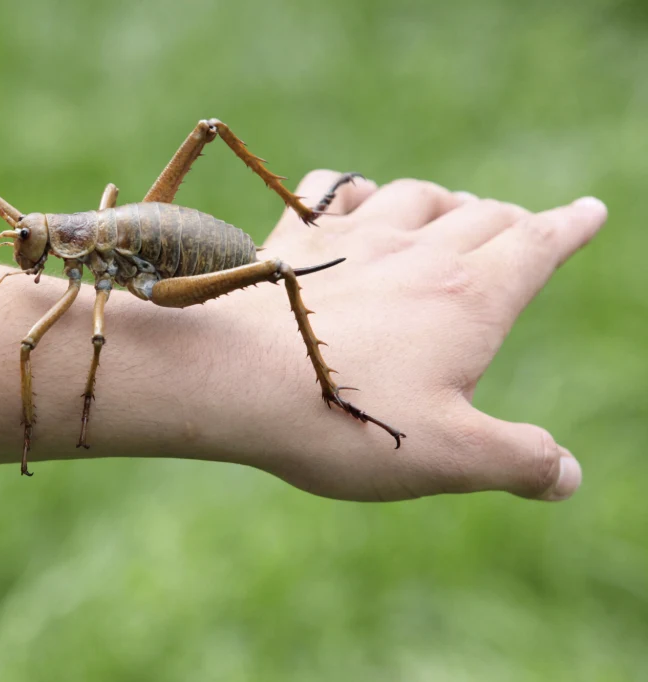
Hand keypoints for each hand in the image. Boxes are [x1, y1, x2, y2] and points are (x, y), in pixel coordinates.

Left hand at [226, 171, 605, 500]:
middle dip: (514, 221)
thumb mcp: (448, 457)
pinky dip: (355, 190)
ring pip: (416, 195)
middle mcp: (417, 251)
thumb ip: (516, 460)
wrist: (231, 379)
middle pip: (484, 215)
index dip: (571, 227)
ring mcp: (351, 238)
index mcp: (470, 297)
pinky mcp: (293, 240)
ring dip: (444, 201)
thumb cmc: (344, 416)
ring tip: (454, 212)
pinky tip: (355, 203)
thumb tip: (567, 476)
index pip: (538, 245)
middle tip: (523, 230)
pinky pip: (333, 189)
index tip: (590, 212)